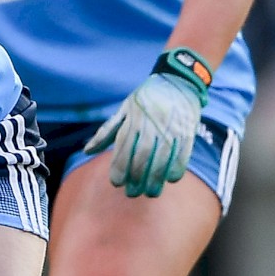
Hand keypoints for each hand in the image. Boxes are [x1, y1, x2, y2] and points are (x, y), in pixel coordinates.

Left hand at [83, 50, 208, 197]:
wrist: (177, 81)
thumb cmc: (145, 99)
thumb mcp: (123, 110)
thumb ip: (106, 132)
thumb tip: (87, 151)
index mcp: (133, 121)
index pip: (124, 149)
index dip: (119, 168)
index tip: (116, 183)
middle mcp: (151, 126)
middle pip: (143, 157)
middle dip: (136, 178)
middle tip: (132, 193)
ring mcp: (171, 129)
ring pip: (163, 158)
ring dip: (156, 179)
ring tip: (151, 193)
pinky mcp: (187, 131)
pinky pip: (183, 153)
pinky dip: (178, 167)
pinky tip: (171, 180)